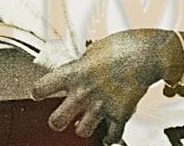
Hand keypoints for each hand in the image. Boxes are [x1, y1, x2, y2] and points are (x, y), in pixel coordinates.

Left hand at [31, 29, 169, 141]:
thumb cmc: (119, 47)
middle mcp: (83, 93)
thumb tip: (75, 72)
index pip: (40, 88)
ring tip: (83, 124)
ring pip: (82, 131)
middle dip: (56, 121)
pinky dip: (110, 137)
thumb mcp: (89, 53)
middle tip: (58, 119)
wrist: (145, 54)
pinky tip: (107, 134)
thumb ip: (79, 67)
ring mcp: (101, 106)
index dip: (38, 92)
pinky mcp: (120, 115)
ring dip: (83, 128)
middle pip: (56, 121)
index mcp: (71, 74)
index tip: (39, 94)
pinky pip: (112, 135)